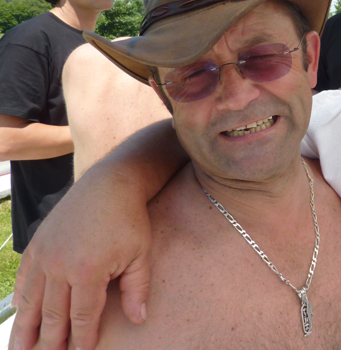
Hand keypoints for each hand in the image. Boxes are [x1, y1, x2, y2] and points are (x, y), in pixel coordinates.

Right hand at [10, 166, 153, 349]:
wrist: (109, 185)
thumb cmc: (129, 220)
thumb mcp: (141, 254)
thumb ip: (137, 290)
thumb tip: (139, 319)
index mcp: (88, 271)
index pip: (83, 316)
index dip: (82, 338)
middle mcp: (60, 266)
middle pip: (53, 315)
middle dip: (50, 342)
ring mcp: (44, 255)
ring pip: (32, 302)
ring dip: (26, 329)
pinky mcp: (36, 245)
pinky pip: (24, 279)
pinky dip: (21, 300)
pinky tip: (20, 315)